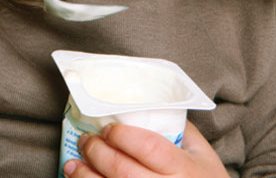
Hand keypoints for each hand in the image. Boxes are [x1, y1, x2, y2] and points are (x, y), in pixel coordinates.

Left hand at [63, 121, 227, 177]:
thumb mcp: (201, 154)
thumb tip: (148, 105)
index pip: (148, 147)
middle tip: (87, 140)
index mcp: (184, 169)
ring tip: (73, 164)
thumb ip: (179, 129)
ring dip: (85, 177)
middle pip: (123, 171)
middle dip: (98, 153)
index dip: (122, 136)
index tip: (108, 129)